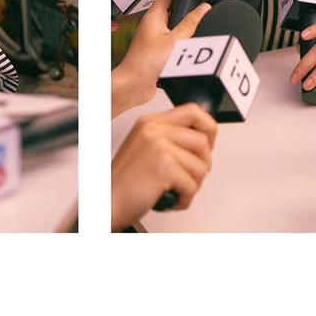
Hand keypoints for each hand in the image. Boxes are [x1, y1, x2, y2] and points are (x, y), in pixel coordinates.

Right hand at [111, 104, 218, 229]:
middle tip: (187, 177)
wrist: (106, 203)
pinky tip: (170, 199)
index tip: (207, 145)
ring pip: (201, 165)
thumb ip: (170, 138)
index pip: (193, 111)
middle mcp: (153, 129)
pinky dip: (184, 199)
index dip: (208, 129)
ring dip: (193, 185)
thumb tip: (203, 140)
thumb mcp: (145, 148)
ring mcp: (158, 146)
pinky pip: (192, 185)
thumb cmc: (125, 182)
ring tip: (174, 190)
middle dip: (202, 165)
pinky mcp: (164, 166)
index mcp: (150, 122)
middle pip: (202, 141)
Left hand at [112, 0, 209, 117]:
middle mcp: (153, 27)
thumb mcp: (175, 41)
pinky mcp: (159, 54)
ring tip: (200, 32)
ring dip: (187, 31)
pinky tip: (193, 51)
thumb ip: (191, 24)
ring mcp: (155, 40)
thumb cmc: (145, 63)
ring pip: (175, 30)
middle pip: (173, 11)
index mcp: (154, 17)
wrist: (135, 86)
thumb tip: (204, 8)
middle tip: (203, 12)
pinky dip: (184, 46)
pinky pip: (175, 45)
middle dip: (188, 12)